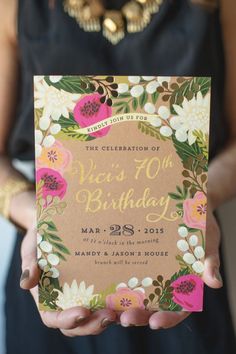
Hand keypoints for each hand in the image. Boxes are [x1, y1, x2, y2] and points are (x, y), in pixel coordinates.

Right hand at [16, 191, 115, 335]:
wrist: (55, 222)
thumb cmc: (40, 237)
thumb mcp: (31, 247)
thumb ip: (29, 263)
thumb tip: (27, 282)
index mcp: (46, 297)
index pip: (54, 318)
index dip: (68, 320)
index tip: (82, 312)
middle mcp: (66, 300)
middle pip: (78, 324)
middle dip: (93, 325)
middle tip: (108, 315)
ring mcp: (83, 294)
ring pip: (95, 316)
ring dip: (107, 318)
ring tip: (121, 310)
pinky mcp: (98, 284)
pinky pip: (107, 298)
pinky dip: (116, 301)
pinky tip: (129, 295)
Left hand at [119, 198, 222, 328]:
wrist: (186, 204)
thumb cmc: (201, 225)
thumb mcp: (208, 242)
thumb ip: (210, 261)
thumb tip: (214, 282)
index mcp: (186, 284)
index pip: (179, 309)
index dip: (167, 318)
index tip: (155, 322)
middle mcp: (166, 282)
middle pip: (153, 306)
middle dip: (140, 315)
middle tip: (125, 318)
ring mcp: (150, 271)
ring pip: (137, 294)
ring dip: (125, 303)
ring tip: (111, 308)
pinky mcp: (139, 258)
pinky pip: (128, 272)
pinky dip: (118, 281)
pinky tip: (105, 284)